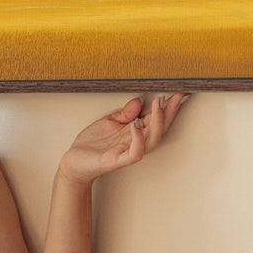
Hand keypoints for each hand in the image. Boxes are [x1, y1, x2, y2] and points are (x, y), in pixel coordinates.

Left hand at [58, 93, 189, 186]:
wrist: (74, 161)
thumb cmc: (92, 143)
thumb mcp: (110, 121)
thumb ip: (125, 113)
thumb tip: (139, 101)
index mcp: (135, 132)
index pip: (156, 118)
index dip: (168, 107)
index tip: (179, 92)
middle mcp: (135, 142)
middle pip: (160, 128)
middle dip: (170, 112)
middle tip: (176, 96)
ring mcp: (128, 152)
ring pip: (152, 140)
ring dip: (157, 122)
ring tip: (159, 105)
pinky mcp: (117, 160)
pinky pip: (134, 153)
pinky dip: (138, 139)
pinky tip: (136, 124)